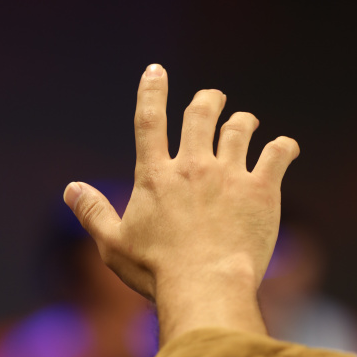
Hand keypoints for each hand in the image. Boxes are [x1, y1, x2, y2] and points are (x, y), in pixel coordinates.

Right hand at [64, 65, 298, 344]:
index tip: (156, 71)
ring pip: (241, 128)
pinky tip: (286, 149)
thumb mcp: (113, 244)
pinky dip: (284, 147)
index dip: (152, 92)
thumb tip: (70, 189)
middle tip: (213, 98)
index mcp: (155, 176)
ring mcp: (230, 174)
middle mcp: (193, 166)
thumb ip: (93, 212)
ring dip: (243, 121)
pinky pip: (279, 153)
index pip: (150, 121)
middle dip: (208, 100)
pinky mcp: (262, 190)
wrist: (204, 286)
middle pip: (201, 114)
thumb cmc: (155, 271)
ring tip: (247, 123)